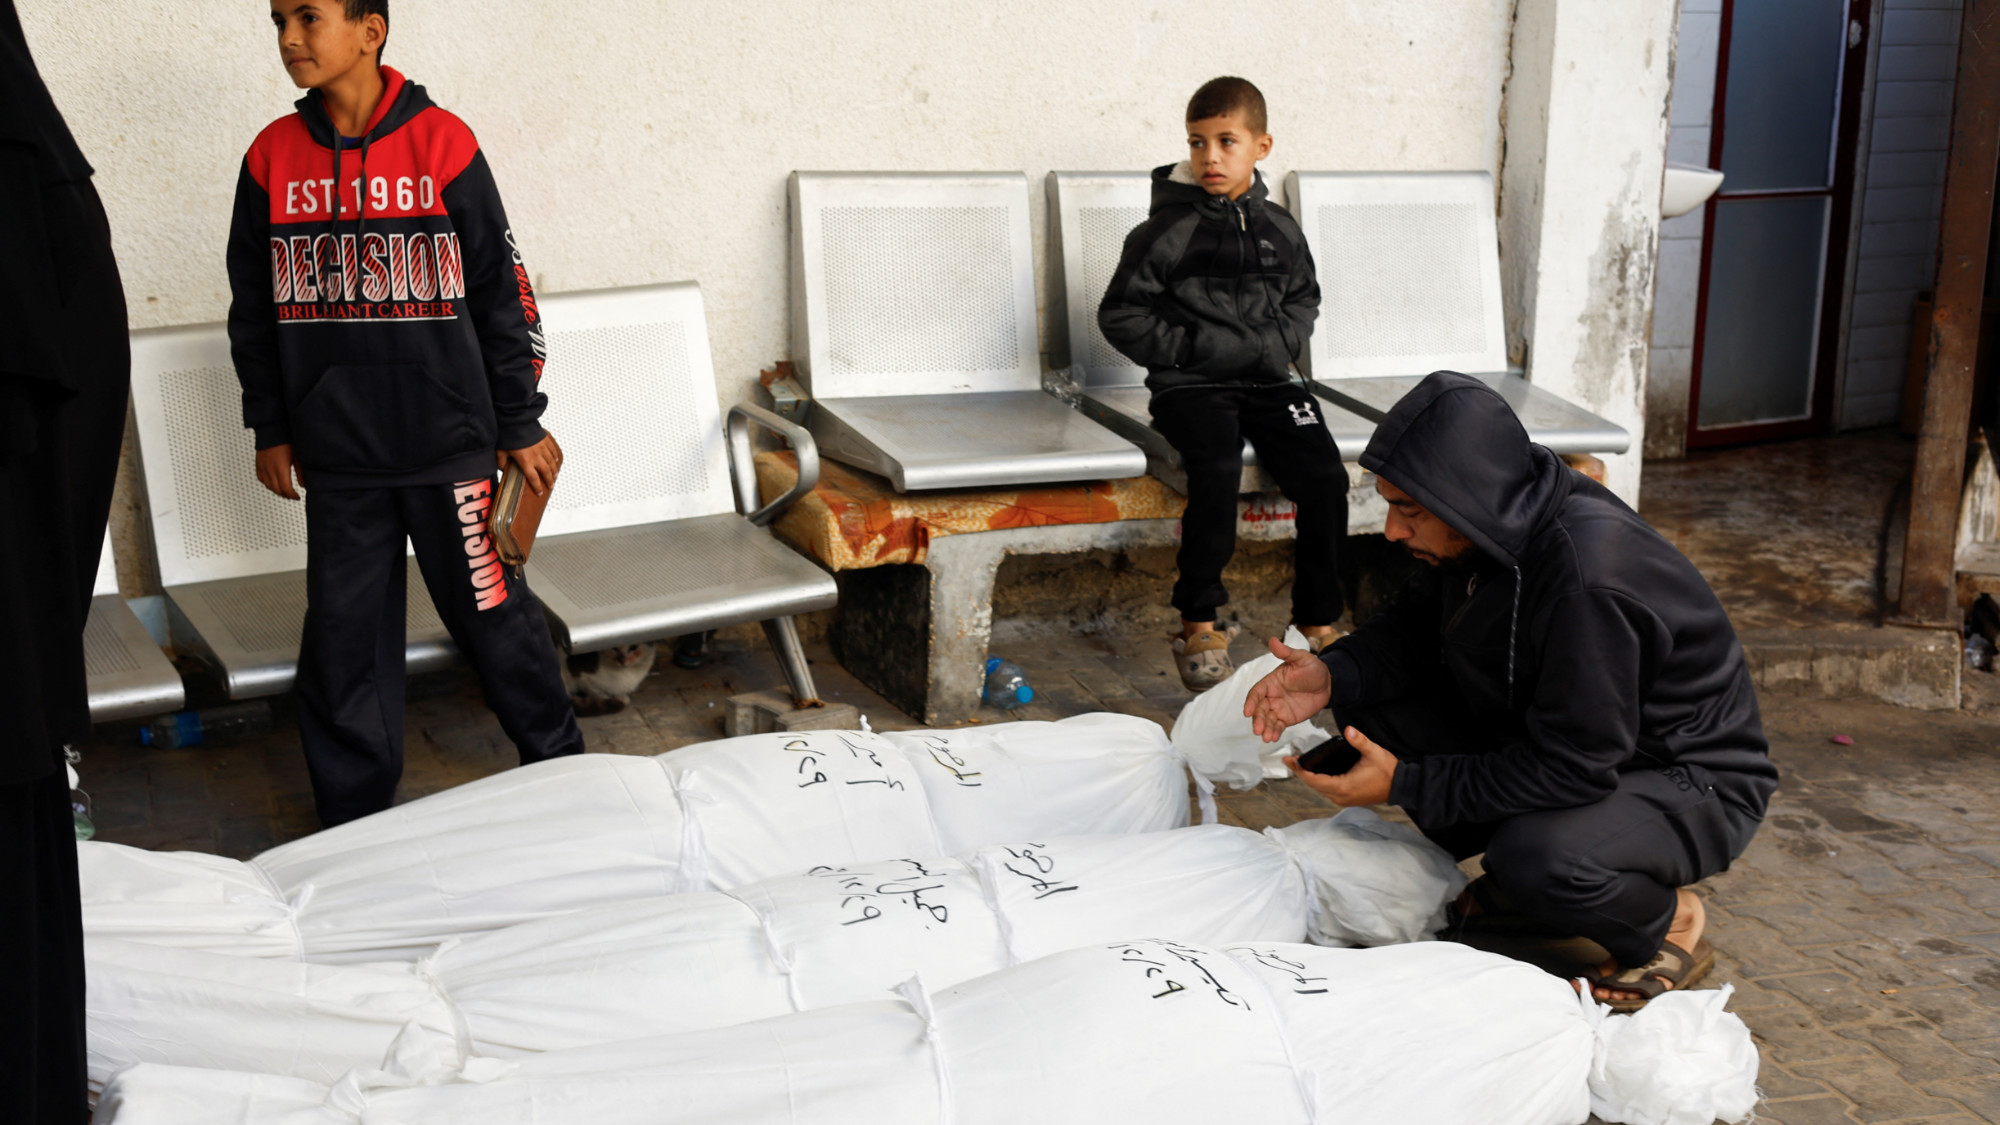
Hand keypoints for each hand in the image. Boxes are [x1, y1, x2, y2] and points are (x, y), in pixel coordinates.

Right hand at [255, 444, 303, 499]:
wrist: (272, 430)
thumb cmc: (286, 441)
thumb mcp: (297, 457)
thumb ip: (300, 472)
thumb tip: (303, 485)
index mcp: (281, 469)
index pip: (286, 489)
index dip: (292, 495)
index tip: (297, 497)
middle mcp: (270, 470)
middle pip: (277, 490)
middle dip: (285, 495)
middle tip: (292, 496)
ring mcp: (262, 468)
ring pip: (268, 486)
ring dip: (277, 491)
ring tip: (285, 492)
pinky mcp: (258, 464)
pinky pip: (261, 479)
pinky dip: (268, 484)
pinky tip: (273, 484)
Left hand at [499, 431, 562, 496]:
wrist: (517, 421)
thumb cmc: (508, 436)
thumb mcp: (500, 451)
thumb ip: (501, 462)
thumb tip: (502, 469)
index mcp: (525, 461)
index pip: (533, 478)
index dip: (537, 487)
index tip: (540, 493)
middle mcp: (536, 456)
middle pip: (545, 471)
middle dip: (549, 480)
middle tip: (551, 486)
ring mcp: (542, 447)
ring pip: (551, 462)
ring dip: (553, 470)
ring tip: (555, 475)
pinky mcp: (544, 439)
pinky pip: (552, 450)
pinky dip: (554, 456)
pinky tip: (555, 460)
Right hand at [1242, 636, 1331, 741]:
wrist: (1328, 683)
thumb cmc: (1313, 668)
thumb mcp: (1301, 658)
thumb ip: (1286, 653)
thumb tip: (1273, 640)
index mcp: (1271, 682)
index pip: (1256, 692)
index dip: (1251, 702)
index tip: (1248, 711)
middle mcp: (1271, 696)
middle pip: (1259, 709)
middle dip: (1258, 719)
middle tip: (1258, 729)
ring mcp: (1278, 708)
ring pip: (1267, 720)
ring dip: (1265, 728)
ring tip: (1267, 737)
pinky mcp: (1287, 718)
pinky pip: (1278, 726)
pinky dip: (1275, 732)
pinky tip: (1273, 737)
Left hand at [1283, 726, 1397, 806]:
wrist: (1401, 785)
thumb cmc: (1387, 770)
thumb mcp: (1373, 752)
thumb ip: (1359, 741)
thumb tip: (1348, 730)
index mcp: (1344, 786)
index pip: (1314, 780)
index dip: (1300, 770)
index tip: (1290, 761)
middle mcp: (1341, 796)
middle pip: (1313, 785)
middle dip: (1301, 772)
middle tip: (1291, 760)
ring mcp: (1344, 800)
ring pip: (1320, 789)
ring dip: (1309, 778)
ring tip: (1300, 764)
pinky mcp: (1348, 799)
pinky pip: (1327, 791)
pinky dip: (1319, 782)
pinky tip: (1316, 772)